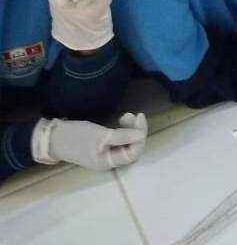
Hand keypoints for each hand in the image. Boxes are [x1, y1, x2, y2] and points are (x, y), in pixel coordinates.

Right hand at [32, 113, 147, 170]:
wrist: (53, 137)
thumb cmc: (75, 137)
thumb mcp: (100, 135)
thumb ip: (121, 136)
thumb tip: (141, 135)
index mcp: (108, 163)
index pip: (133, 153)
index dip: (140, 136)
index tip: (139, 117)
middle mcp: (109, 161)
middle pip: (132, 148)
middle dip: (136, 131)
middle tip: (133, 115)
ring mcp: (106, 153)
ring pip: (127, 143)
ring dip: (130, 128)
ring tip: (126, 115)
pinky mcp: (103, 145)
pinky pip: (120, 139)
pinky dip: (124, 129)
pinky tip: (122, 120)